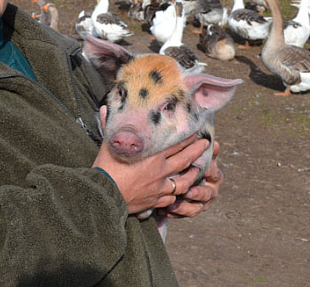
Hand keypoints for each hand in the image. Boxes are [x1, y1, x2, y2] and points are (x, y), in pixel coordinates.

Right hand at [92, 106, 210, 214]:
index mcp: (153, 155)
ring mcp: (160, 187)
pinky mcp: (156, 201)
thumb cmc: (105, 169)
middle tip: (206, 144)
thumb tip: (103, 108)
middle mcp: (160, 170)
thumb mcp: (109, 144)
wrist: (105, 196)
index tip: (196, 132)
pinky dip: (176, 194)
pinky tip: (178, 192)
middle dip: (198, 151)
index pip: (176, 144)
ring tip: (198, 170)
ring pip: (184, 182)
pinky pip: (172, 198)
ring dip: (192, 175)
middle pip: (185, 159)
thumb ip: (110, 126)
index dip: (188, 138)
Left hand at [160, 140, 223, 219]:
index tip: (202, 170)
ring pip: (195, 209)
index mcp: (214, 176)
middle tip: (187, 192)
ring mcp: (201, 203)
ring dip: (184, 207)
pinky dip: (173, 213)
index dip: (209, 172)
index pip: (214, 174)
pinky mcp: (189, 210)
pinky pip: (183, 215)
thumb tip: (216, 143)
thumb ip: (206, 150)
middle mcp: (210, 191)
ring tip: (171, 205)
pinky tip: (163, 210)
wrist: (185, 177)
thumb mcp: (200, 155)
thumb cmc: (194, 162)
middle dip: (197, 193)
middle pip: (206, 194)